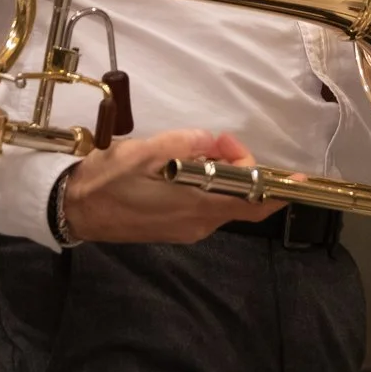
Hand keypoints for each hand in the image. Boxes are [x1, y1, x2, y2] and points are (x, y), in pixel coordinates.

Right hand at [59, 128, 277, 244]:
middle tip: (216, 141)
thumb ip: (185, 143)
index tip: (298, 178)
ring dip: (220, 174)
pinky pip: (203, 205)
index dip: (280, 192)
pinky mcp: (173, 229)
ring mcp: (186, 230)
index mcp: (197, 206)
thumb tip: (212, 142)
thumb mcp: (146, 151)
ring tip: (197, 149)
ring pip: (221, 200)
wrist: (73, 210)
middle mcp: (199, 224)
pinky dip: (206, 184)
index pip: (254, 205)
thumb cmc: (108, 180)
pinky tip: (182, 167)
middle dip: (239, 167)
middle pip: (239, 198)